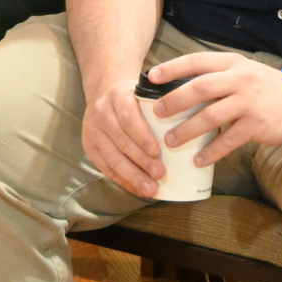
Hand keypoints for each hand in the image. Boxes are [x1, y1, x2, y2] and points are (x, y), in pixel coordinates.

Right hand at [82, 76, 165, 196]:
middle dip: (141, 161)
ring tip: (151, 188)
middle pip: (121, 141)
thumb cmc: (135, 98)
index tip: (158, 152)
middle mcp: (101, 112)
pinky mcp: (89, 146)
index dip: (142, 136)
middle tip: (160, 174)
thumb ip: (163, 104)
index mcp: (118, 95)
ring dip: (132, 176)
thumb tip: (192, 126)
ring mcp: (92, 130)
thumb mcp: (145, 92)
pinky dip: (123, 180)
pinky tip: (138, 189)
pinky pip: (106, 167)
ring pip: (112, 157)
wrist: (105, 93)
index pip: (129, 117)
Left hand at [144, 52, 281, 167]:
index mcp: (231, 63)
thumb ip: (216, 77)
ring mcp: (249, 102)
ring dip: (187, 130)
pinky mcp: (257, 124)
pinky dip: (212, 151)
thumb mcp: (241, 71)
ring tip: (171, 141)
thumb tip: (179, 91)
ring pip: (211, 116)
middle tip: (156, 113)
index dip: (172, 68)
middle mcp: (239, 79)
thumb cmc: (263, 86)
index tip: (151, 77)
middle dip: (174, 101)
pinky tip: (199, 159)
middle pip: (200, 88)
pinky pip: (229, 140)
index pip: (196, 61)